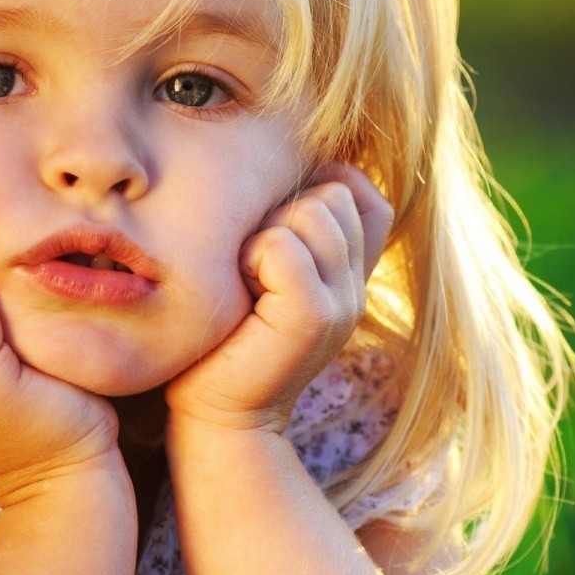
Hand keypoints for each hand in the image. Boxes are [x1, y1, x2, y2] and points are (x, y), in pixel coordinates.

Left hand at [164, 162, 394, 435]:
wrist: (215, 411)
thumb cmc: (222, 333)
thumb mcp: (260, 269)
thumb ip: (285, 226)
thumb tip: (290, 163)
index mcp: (348, 271)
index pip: (359, 191)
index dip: (314, 189)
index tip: (269, 232)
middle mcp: (356, 284)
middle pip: (333, 191)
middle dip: (280, 211)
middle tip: (249, 267)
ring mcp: (344, 302)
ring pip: (312, 211)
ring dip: (264, 234)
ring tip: (246, 279)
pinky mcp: (316, 318)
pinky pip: (284, 247)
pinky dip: (253, 258)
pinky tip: (241, 291)